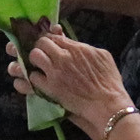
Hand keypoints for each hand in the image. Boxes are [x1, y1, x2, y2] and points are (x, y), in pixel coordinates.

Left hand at [5, 29, 128, 130]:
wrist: (107, 103)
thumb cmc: (110, 81)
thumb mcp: (102, 56)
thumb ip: (85, 47)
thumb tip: (74, 44)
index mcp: (76, 48)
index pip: (54, 36)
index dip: (48, 40)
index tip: (47, 45)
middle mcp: (63, 57)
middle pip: (41, 43)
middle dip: (38, 48)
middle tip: (39, 55)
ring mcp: (55, 72)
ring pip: (33, 56)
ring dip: (32, 61)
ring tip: (34, 67)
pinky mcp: (50, 88)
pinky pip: (31, 78)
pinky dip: (29, 79)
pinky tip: (31, 81)